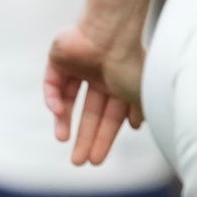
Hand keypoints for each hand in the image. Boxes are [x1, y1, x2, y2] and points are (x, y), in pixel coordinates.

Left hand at [45, 22, 145, 167]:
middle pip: (90, 113)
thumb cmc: (131, 63)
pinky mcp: (59, 59)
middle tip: (79, 162)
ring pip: (68, 100)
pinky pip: (52, 83)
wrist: (110, 35)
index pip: (111, 117)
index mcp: (122, 84)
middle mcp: (102, 77)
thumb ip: (141, 112)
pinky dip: (52, 99)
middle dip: (85, 137)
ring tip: (63, 141)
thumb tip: (136, 127)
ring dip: (64, 121)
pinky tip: (58, 113)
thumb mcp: (143, 94)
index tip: (96, 160)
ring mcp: (80, 67)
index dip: (103, 139)